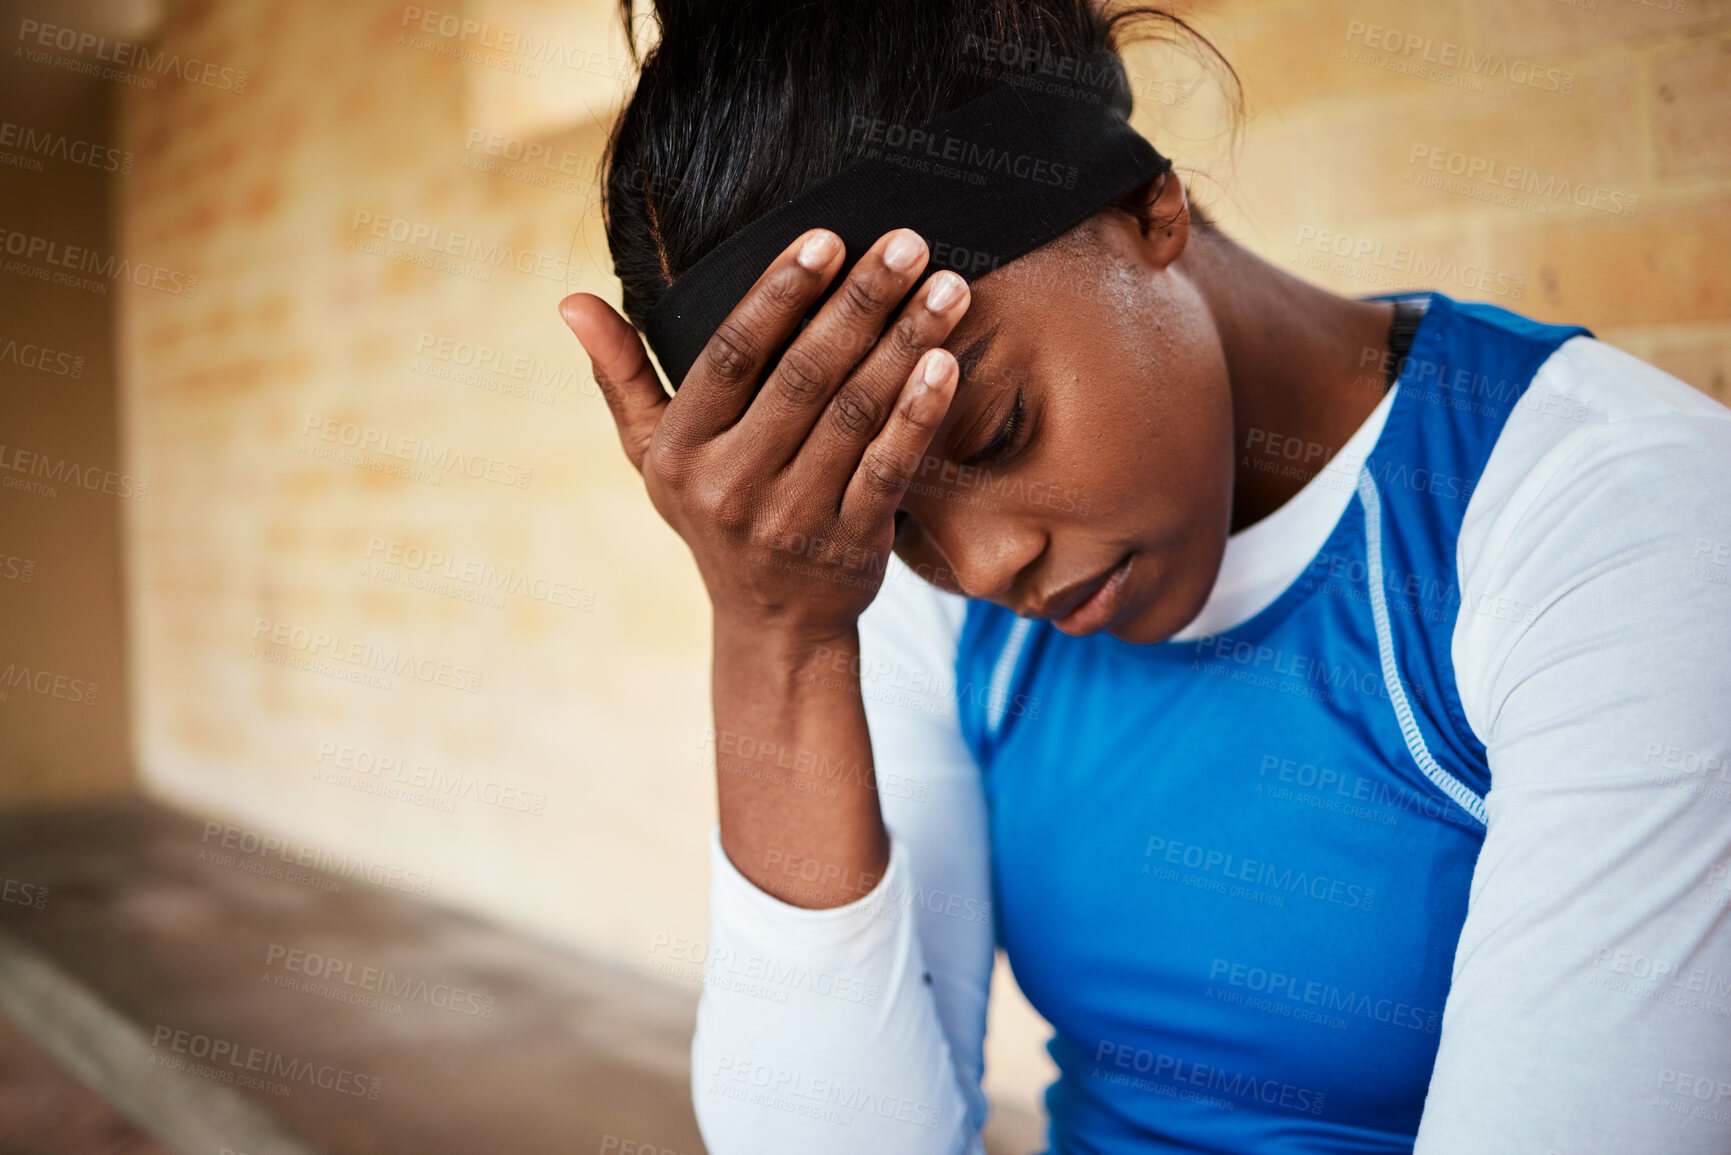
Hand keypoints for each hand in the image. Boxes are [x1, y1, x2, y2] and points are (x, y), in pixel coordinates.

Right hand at [559, 228, 969, 643]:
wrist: (772, 624)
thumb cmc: (713, 514)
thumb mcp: (655, 454)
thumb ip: (622, 376)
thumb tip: (570, 301)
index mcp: (681, 452)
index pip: (733, 358)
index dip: (779, 295)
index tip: (826, 239)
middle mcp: (732, 486)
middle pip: (803, 376)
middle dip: (860, 303)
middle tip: (909, 244)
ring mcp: (794, 519)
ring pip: (855, 415)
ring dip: (905, 345)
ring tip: (948, 287)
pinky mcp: (850, 544)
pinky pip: (889, 469)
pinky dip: (919, 415)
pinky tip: (946, 363)